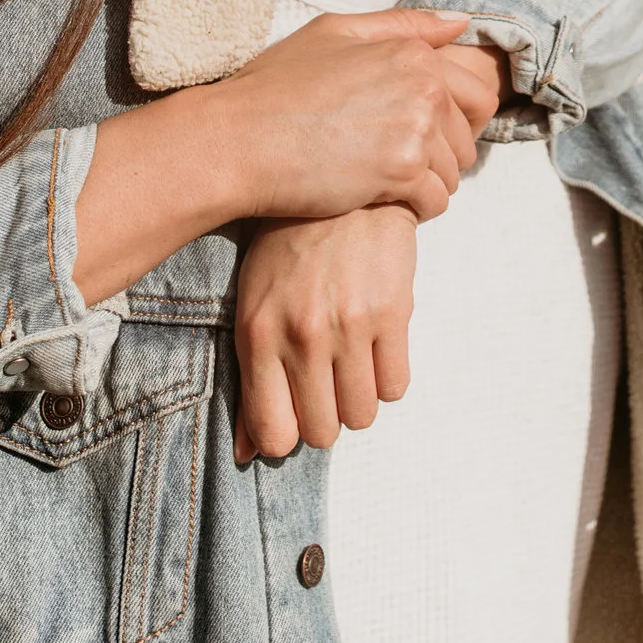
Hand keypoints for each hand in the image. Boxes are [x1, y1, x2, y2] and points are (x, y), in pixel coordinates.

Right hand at [74, 9, 496, 303]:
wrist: (236, 140)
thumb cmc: (274, 86)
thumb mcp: (333, 33)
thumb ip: (402, 26)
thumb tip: (461, 23)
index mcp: (412, 51)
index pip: (477, 94)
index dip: (454, 121)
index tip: (420, 135)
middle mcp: (424, 86)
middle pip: (467, 139)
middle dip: (440, 156)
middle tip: (393, 162)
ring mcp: (415, 129)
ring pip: (454, 174)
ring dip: (424, 184)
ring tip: (378, 181)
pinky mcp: (401, 172)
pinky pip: (436, 202)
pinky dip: (413, 209)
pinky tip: (377, 200)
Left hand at [234, 206, 417, 462]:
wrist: (340, 189)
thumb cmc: (287, 251)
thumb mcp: (253, 307)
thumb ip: (250, 383)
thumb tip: (246, 453)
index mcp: (258, 336)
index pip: (274, 433)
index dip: (286, 437)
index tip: (293, 418)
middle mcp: (303, 336)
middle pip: (323, 431)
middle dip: (324, 417)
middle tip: (324, 385)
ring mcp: (350, 326)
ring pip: (363, 416)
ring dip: (357, 400)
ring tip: (349, 364)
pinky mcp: (392, 313)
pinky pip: (396, 387)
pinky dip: (386, 379)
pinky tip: (374, 349)